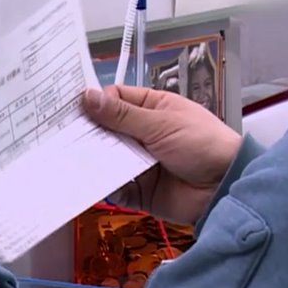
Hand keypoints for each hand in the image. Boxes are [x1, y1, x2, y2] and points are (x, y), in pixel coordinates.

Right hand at [82, 85, 241, 223]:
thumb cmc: (203, 145)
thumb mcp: (161, 123)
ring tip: (69, 158)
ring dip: (92, 159)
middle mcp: (143, 134)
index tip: (71, 109)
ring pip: (106, 159)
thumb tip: (88, 97)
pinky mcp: (139, 190)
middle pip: (106, 130)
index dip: (94, 103)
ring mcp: (140, 162)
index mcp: (152, 109)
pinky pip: (114, 187)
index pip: (115, 99)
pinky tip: (88, 182)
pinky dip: (102, 185)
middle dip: (87, 133)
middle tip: (62, 135)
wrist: (225, 187)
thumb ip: (122, 114)